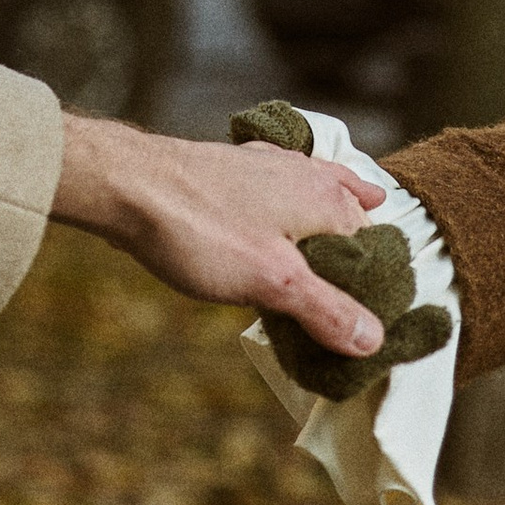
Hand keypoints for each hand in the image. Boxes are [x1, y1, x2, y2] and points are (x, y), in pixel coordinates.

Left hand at [229, 104, 449, 402]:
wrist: (127, 186)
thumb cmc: (201, 230)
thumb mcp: (273, 283)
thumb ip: (326, 310)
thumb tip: (376, 339)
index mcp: (326, 198)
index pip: (375, 246)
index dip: (377, 284)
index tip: (369, 321)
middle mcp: (305, 174)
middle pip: (349, 214)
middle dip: (359, 246)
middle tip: (359, 292)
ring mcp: (268, 165)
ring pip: (317, 191)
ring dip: (330, 216)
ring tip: (355, 222)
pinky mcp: (234, 167)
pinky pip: (280, 183)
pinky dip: (293, 198)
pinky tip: (282, 201)